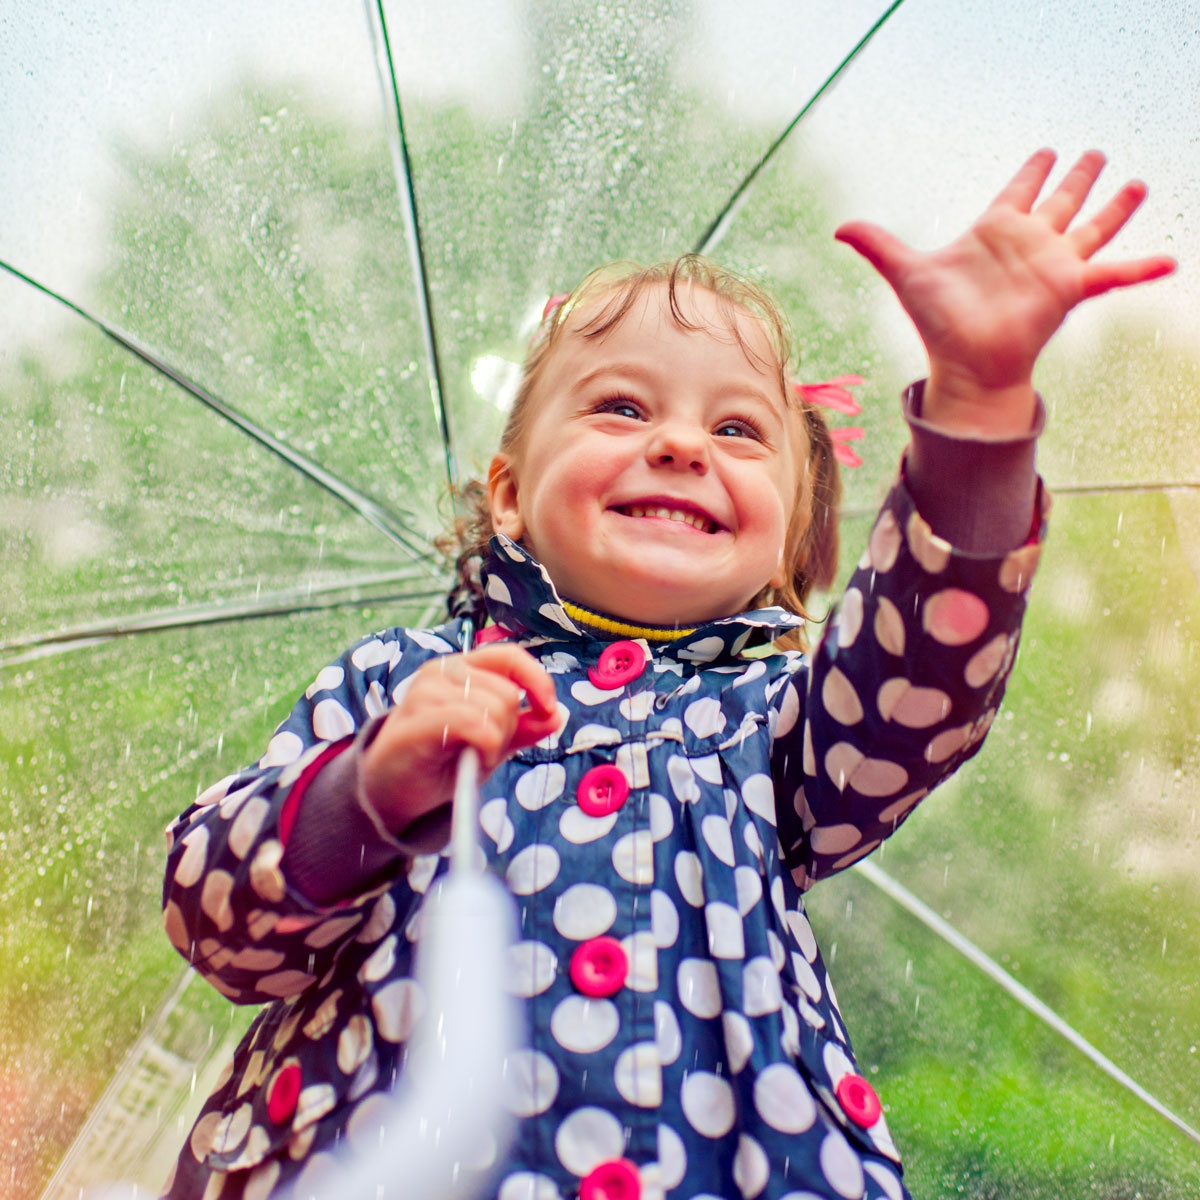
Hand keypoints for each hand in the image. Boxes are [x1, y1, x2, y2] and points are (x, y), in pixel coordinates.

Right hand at [361, 644, 561, 832]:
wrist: (391, 792)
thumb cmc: (440, 760)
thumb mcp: (491, 743)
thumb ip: (522, 728)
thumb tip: (558, 715)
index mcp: (463, 668)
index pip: (509, 656)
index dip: (537, 680)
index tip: (547, 710)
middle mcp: (442, 671)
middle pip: (508, 693)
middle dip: (509, 729)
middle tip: (485, 750)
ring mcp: (424, 692)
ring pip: (494, 709)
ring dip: (494, 743)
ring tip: (470, 757)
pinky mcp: (415, 721)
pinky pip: (473, 723)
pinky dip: (485, 747)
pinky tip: (470, 760)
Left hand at [835, 149, 1175, 434]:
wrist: (965, 363)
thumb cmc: (938, 322)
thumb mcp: (907, 273)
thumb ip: (879, 245)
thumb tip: (839, 227)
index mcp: (993, 233)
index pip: (1016, 192)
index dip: (1031, 172)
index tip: (1044, 153)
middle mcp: (1027, 245)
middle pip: (1060, 202)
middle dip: (1077, 178)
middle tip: (1093, 153)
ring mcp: (1052, 265)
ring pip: (1091, 226)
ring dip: (1114, 208)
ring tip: (1136, 184)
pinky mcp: (1070, 287)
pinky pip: (1113, 274)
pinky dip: (1141, 268)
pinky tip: (1169, 260)